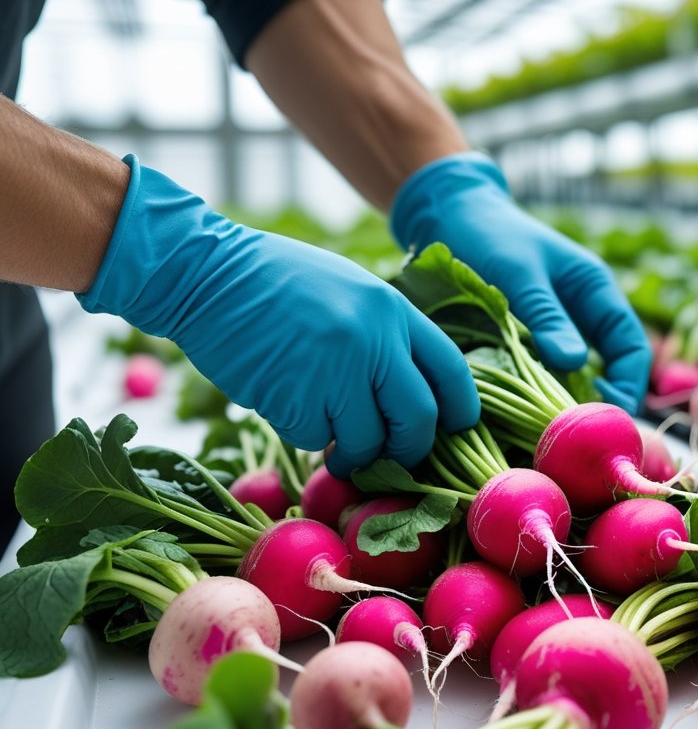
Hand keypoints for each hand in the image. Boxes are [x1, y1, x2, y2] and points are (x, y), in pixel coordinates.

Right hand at [79, 155, 478, 476]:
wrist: (205, 271)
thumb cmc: (276, 283)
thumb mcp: (350, 292)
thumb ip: (385, 337)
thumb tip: (413, 399)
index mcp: (392, 310)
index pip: (450, 370)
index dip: (461, 409)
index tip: (456, 430)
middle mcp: (373, 341)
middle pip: (418, 419)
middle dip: (408, 449)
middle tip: (390, 456)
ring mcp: (334, 371)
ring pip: (365, 440)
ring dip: (351, 452)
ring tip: (332, 440)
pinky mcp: (294, 397)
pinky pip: (313, 438)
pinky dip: (303, 433)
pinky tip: (285, 404)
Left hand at [390, 153, 650, 413]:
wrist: (447, 216)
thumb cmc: (488, 236)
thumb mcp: (519, 275)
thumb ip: (547, 317)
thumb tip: (573, 363)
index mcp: (595, 290)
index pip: (630, 346)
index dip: (628, 383)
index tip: (606, 415)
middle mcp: (582, 313)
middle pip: (609, 368)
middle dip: (599, 403)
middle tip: (577, 435)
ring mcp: (556, 328)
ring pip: (576, 377)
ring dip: (567, 403)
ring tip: (550, 431)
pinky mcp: (528, 340)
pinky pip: (545, 375)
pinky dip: (540, 395)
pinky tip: (525, 414)